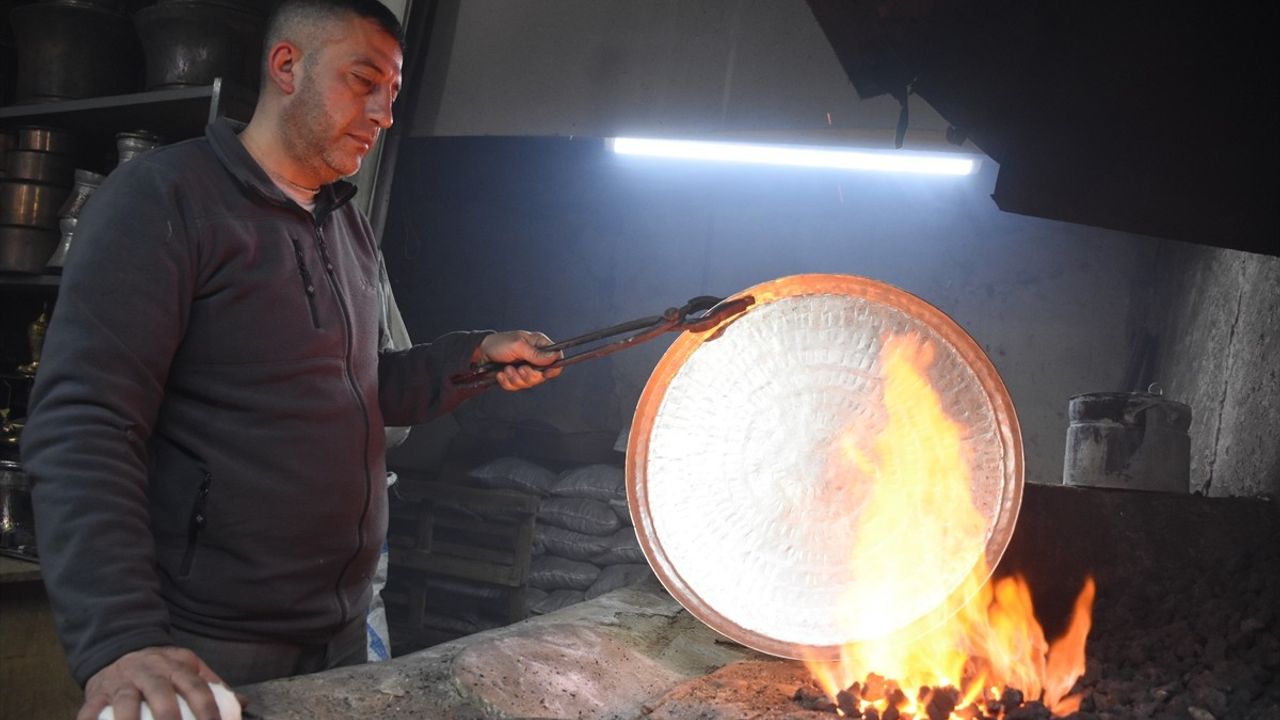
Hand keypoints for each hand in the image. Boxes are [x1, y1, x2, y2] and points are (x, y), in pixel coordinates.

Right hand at [79, 646, 228, 719]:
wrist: (120, 647)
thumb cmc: (161, 667)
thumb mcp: (188, 667)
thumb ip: (213, 686)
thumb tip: (243, 705)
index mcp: (176, 666)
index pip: (197, 687)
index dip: (208, 708)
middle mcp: (149, 672)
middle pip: (161, 694)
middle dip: (169, 718)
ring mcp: (122, 681)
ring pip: (125, 702)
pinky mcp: (96, 692)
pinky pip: (90, 710)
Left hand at [475, 330, 562, 390]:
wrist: (480, 353)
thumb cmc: (498, 343)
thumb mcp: (518, 345)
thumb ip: (536, 353)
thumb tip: (555, 357)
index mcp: (539, 345)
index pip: (557, 358)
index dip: (554, 368)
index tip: (545, 372)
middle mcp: (535, 358)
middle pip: (543, 376)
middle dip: (529, 375)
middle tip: (520, 369)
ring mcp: (526, 369)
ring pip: (529, 383)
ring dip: (516, 378)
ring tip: (506, 369)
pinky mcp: (516, 378)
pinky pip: (517, 387)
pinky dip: (507, 382)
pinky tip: (501, 373)